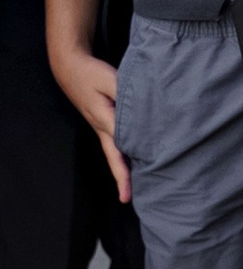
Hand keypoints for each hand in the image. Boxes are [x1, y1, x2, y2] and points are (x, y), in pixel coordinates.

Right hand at [54, 45, 128, 200]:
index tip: (126, 194)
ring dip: (125, 167)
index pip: (119, 151)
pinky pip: (118, 141)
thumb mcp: (110, 79)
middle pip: (115, 157)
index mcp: (104, 120)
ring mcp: (102, 126)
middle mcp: (102, 128)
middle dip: (123, 178)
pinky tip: (136, 159)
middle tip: (128, 200)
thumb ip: (127, 94)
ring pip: (116, 151)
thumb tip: (144, 110)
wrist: (71, 68)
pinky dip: (126, 152)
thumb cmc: (91, 73)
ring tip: (135, 186)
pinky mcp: (105, 121)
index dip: (125, 172)